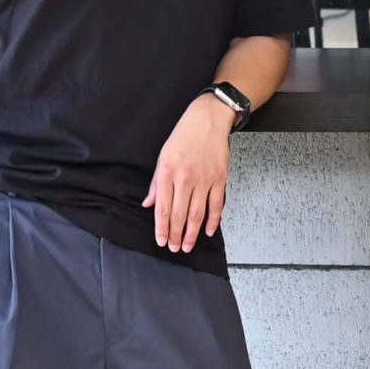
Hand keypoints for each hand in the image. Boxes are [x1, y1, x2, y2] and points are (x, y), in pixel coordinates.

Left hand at [143, 94, 234, 253]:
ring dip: (192, 233)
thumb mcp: (162, 156)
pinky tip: (208, 231)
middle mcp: (185, 179)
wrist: (208, 120)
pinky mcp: (219, 178)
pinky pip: (216, 204)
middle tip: (175, 248)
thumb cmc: (184, 136)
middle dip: (176, 235)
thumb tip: (150, 204)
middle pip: (179, 215)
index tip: (161, 241)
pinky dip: (213, 220)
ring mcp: (204, 180)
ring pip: (197, 214)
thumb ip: (156, 183)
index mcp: (168, 173)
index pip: (163, 208)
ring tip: (188, 246)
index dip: (162, 228)